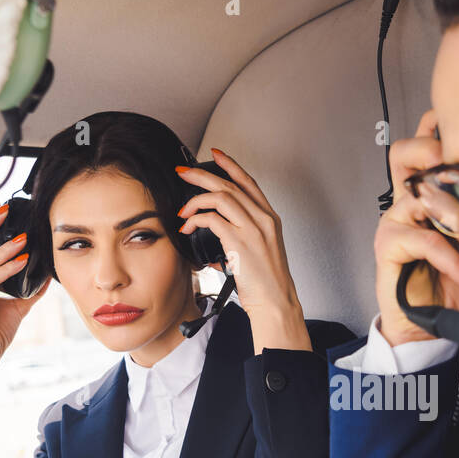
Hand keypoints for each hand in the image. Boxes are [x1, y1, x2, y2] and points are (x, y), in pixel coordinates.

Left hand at [177, 149, 309, 351]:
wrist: (276, 303)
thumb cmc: (266, 284)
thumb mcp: (260, 252)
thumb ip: (243, 235)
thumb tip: (216, 230)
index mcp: (270, 219)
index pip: (248, 182)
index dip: (230, 165)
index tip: (215, 154)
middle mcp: (264, 219)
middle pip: (230, 184)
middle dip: (201, 174)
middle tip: (182, 171)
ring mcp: (254, 229)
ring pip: (221, 196)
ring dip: (196, 199)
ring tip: (183, 209)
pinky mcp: (241, 241)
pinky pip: (212, 219)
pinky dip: (196, 219)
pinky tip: (188, 227)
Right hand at [373, 110, 458, 345]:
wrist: (434, 326)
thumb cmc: (457, 284)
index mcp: (428, 194)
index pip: (425, 145)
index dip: (438, 129)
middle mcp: (407, 202)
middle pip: (404, 153)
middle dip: (434, 154)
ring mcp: (395, 222)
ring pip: (420, 196)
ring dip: (456, 218)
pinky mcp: (389, 247)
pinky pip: (425, 241)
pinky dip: (454, 261)